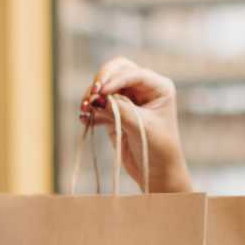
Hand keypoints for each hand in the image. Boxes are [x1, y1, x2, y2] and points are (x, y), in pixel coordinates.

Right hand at [80, 58, 191, 192]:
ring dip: (93, 97)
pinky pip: (100, 105)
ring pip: (105, 88)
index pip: (134, 73)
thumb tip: (94, 98)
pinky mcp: (116, 114)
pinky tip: (85, 120)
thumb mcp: (140, 128)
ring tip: (85, 110)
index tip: (102, 90)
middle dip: (102, 81)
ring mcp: (129, 100)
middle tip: (91, 95)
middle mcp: (143, 90)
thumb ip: (118, 111)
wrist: (156, 173)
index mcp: (158, 88)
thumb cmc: (159, 150)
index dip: (116, 78)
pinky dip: (92, 111)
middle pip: (117, 72)